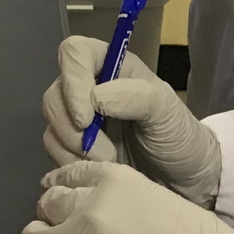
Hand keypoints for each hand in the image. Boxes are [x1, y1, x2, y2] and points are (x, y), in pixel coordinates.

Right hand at [42, 35, 222, 205]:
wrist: (182, 181)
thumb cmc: (178, 139)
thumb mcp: (167, 111)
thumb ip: (135, 96)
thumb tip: (95, 98)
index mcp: (113, 67)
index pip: (74, 52)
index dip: (72, 80)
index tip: (86, 118)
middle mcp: (90, 88)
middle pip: (55, 93)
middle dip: (73, 127)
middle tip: (103, 152)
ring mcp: (78, 119)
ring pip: (51, 125)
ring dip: (73, 149)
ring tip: (107, 162)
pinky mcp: (73, 148)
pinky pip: (53, 151)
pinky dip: (69, 164)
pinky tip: (95, 171)